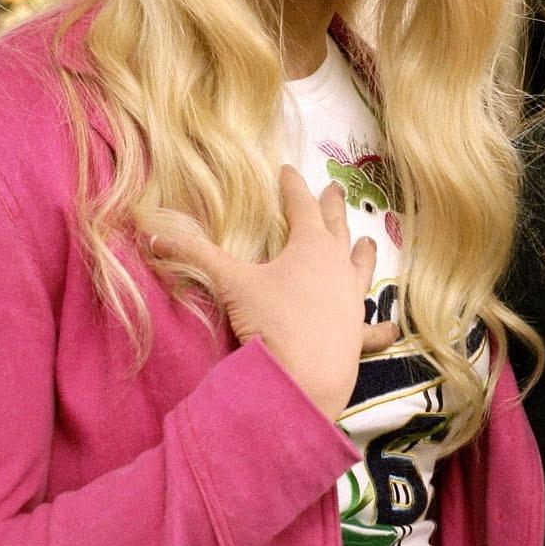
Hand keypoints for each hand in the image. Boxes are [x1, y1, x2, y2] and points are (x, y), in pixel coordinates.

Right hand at [159, 166, 398, 418]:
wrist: (306, 375)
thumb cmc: (272, 320)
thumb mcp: (231, 284)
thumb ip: (194, 256)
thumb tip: (152, 236)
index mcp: (310, 246)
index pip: (300, 206)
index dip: (293, 186)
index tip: (289, 169)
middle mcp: (337, 267)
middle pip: (336, 228)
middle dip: (332, 207)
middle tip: (334, 190)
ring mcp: (352, 299)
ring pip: (361, 267)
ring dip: (363, 252)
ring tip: (368, 240)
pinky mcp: (358, 333)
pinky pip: (373, 328)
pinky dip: (381, 326)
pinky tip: (392, 327)